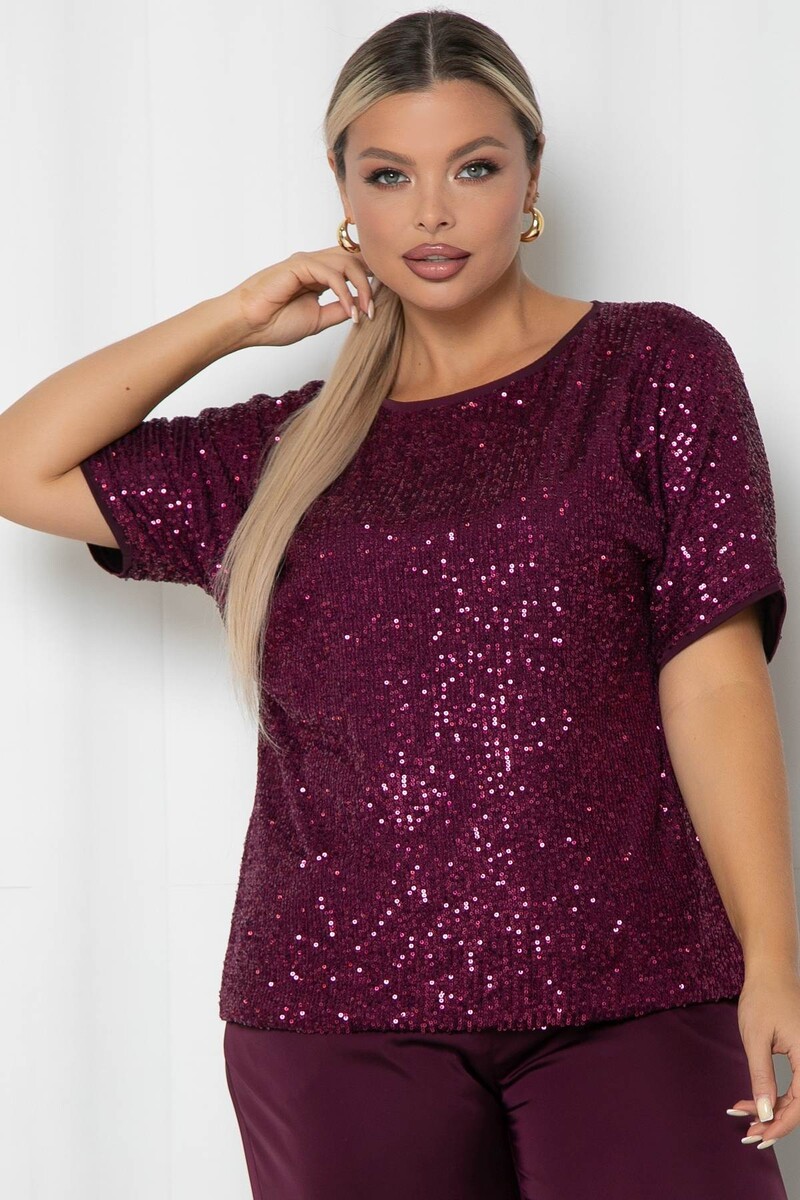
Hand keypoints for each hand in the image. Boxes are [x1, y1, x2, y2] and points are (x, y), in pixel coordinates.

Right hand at [226, 247, 374, 347]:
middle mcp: (314, 265)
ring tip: (364, 312)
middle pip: (354, 259)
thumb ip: (339, 310)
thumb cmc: (274, 323)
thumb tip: (362, 306)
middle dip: (371, 282)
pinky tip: (348, 310)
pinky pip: (331, 272)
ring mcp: (306, 263)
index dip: (369, 280)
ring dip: (361, 288)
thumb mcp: (318, 320)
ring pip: (346, 262)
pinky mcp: (299, 265)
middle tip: (374, 311)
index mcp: (318, 276)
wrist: (247, 325)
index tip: (377, 306)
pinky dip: (344, 291)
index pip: (352, 267)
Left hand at [727, 967, 799, 1148]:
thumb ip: (761, 1076)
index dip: (782, 1124)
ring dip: (773, 1110)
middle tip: (748, 1131)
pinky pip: (795, 1085)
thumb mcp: (756, 1037)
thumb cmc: (763, 997)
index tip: (759, 1135)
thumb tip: (765, 1112)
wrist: (771, 972)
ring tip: (745, 1116)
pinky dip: (775, 1096)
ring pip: (798, 1097)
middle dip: (774, 1121)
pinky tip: (753, 1101)